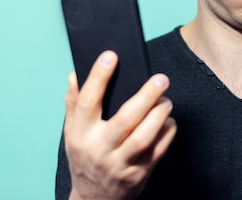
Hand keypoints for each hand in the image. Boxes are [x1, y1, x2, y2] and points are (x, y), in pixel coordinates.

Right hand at [64, 50, 176, 199]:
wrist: (94, 199)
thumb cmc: (85, 158)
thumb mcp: (72, 132)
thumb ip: (74, 103)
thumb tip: (74, 74)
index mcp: (80, 134)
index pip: (88, 101)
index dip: (99, 77)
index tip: (111, 56)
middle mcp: (100, 149)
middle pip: (125, 120)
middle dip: (145, 97)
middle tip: (160, 79)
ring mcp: (120, 163)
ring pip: (143, 138)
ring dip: (159, 116)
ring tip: (166, 101)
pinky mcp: (139, 174)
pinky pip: (157, 151)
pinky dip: (167, 134)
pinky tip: (169, 121)